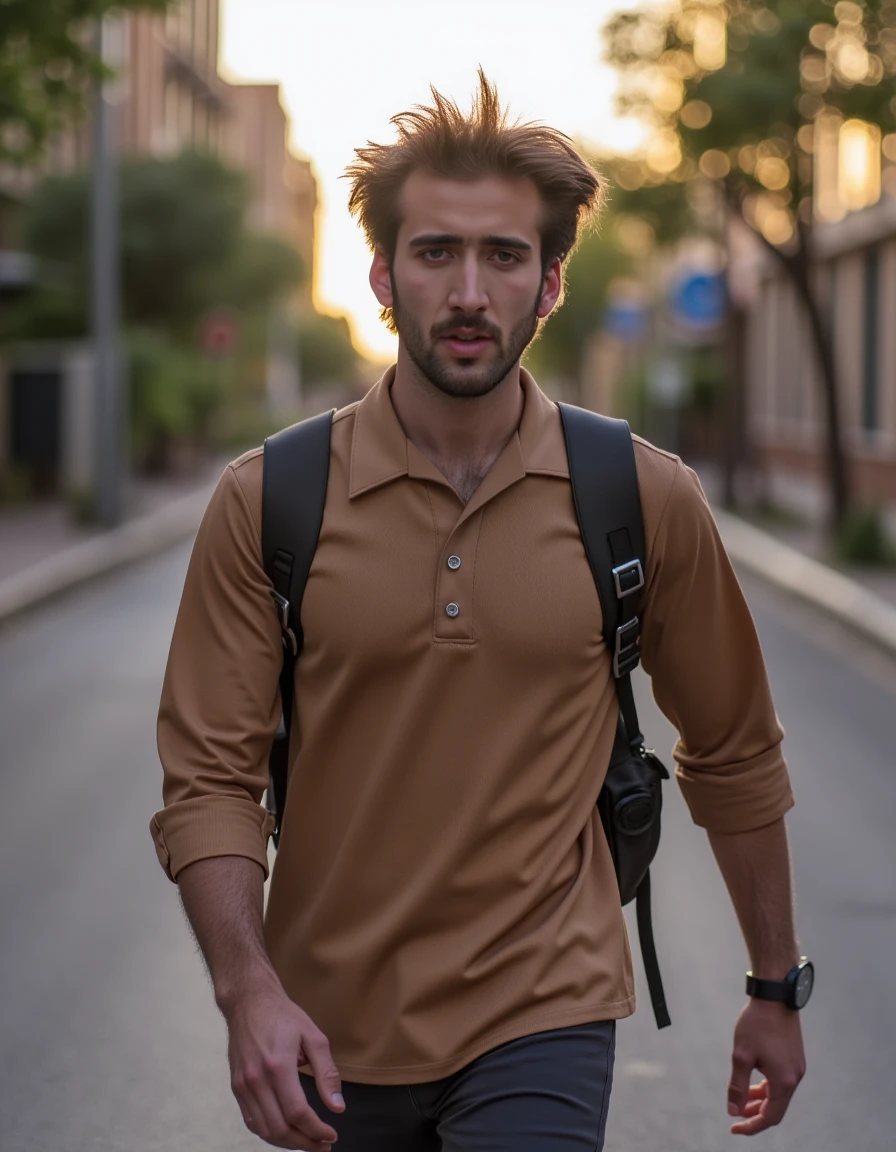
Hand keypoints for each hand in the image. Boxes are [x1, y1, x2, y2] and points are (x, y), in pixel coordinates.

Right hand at [224, 976, 344, 1149]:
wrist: (249, 1002)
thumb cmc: (284, 1016)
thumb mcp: (314, 1036)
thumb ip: (327, 1073)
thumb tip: (338, 1107)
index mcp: (278, 1065)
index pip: (297, 1112)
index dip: (316, 1130)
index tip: (331, 1135)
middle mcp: (257, 1079)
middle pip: (280, 1128)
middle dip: (305, 1143)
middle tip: (323, 1145)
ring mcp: (243, 1085)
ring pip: (264, 1130)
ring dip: (288, 1142)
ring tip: (308, 1141)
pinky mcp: (236, 1087)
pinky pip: (252, 1121)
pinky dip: (270, 1133)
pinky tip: (287, 1131)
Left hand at [727, 999, 805, 1135]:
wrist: (775, 995)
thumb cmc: (756, 1023)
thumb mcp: (741, 1055)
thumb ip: (737, 1086)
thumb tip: (733, 1110)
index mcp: (784, 1082)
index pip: (769, 1117)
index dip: (751, 1126)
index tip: (733, 1128)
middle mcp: (795, 1078)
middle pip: (776, 1109)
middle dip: (755, 1114)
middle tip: (735, 1114)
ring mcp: (797, 1067)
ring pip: (779, 1094)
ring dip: (761, 1100)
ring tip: (741, 1099)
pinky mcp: (795, 1057)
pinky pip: (782, 1081)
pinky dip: (768, 1087)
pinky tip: (753, 1081)